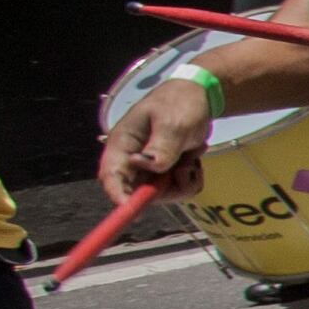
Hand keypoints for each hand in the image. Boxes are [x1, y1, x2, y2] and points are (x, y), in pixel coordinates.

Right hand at [98, 79, 210, 203]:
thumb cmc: (178, 104)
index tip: (131, 209)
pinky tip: (194, 159)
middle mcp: (132, 161)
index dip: (117, 195)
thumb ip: (162, 145)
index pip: (111, 175)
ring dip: (182, 182)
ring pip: (161, 195)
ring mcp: (149, 169)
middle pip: (137, 193)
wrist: (198, 99)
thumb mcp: (173, 122)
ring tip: (191, 157)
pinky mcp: (166, 173)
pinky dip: (190, 180)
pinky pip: (177, 189)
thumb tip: (146, 165)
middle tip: (185, 168)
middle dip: (163, 190)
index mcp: (123, 144)